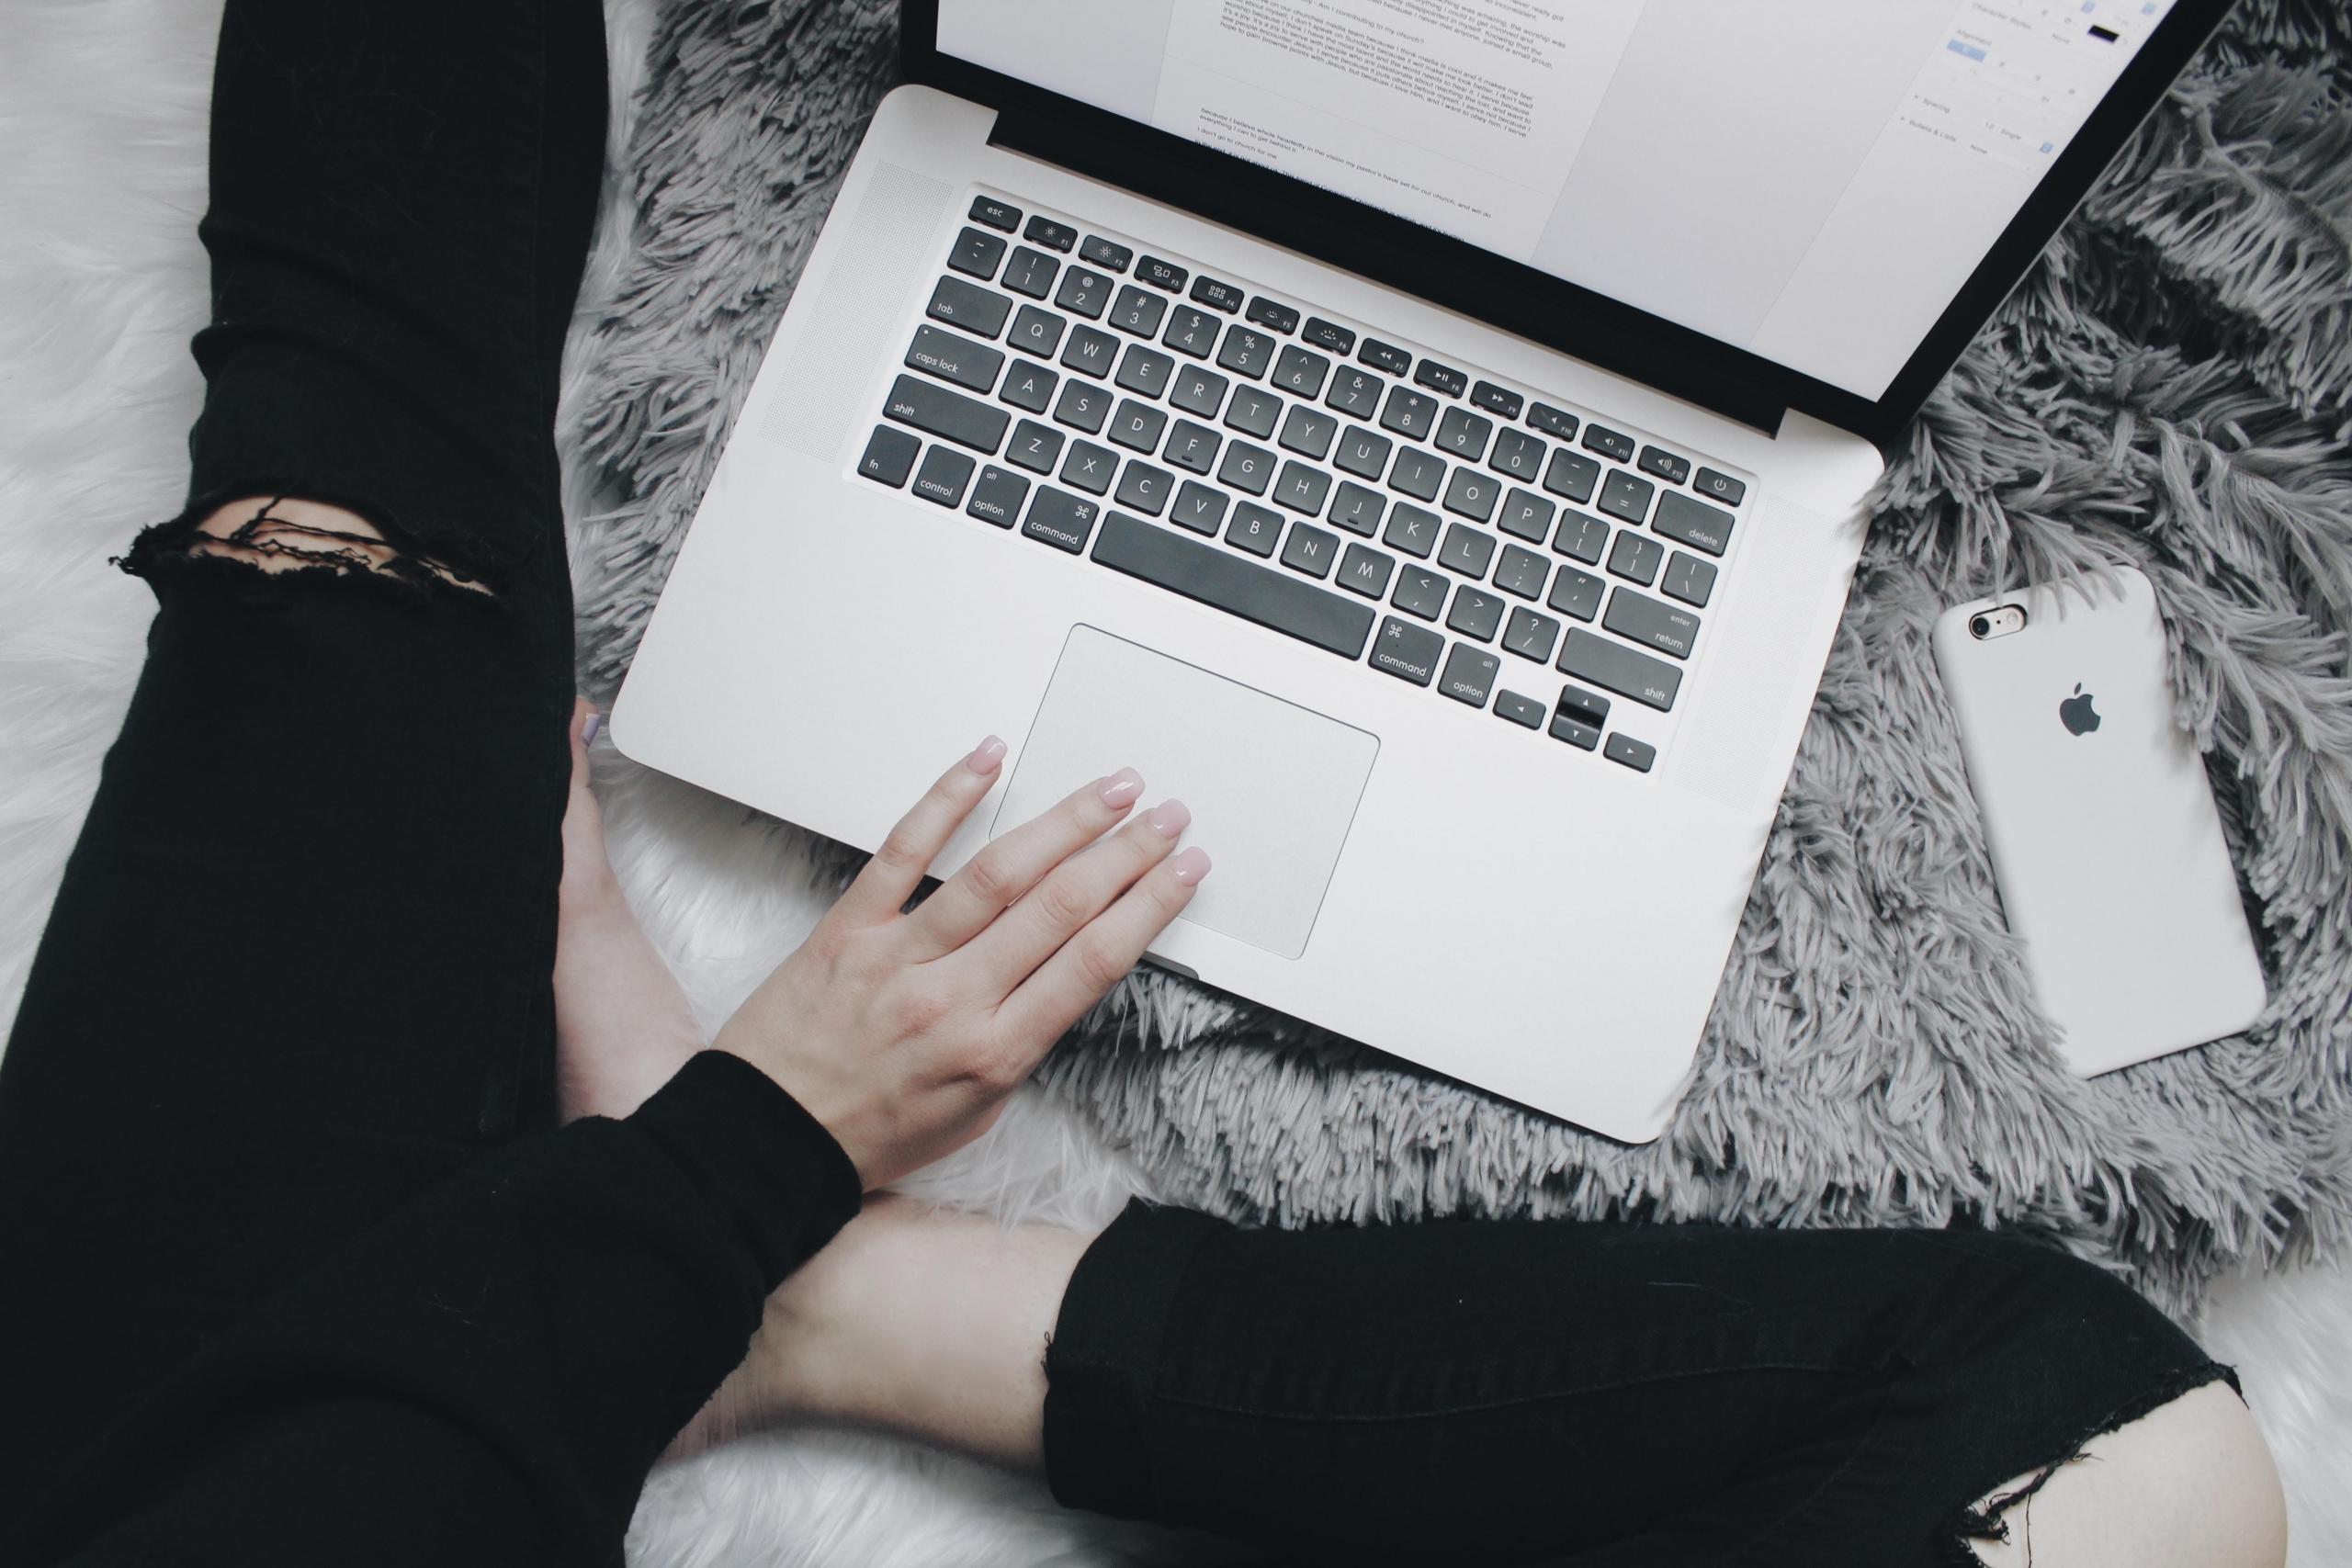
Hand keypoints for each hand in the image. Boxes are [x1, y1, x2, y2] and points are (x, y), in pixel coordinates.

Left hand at [712, 737, 1208, 1188]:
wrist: (767, 1141)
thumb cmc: (870, 1131)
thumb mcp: (977, 1112)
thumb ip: (1024, 1043)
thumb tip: (1069, 975)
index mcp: (993, 1051)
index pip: (1092, 961)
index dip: (1149, 906)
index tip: (1184, 870)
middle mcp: (951, 999)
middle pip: (1059, 906)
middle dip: (1125, 852)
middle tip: (1164, 815)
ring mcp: (899, 957)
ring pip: (998, 872)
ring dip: (1064, 821)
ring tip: (1109, 789)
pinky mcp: (848, 928)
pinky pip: (903, 849)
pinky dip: (948, 797)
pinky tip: (986, 761)